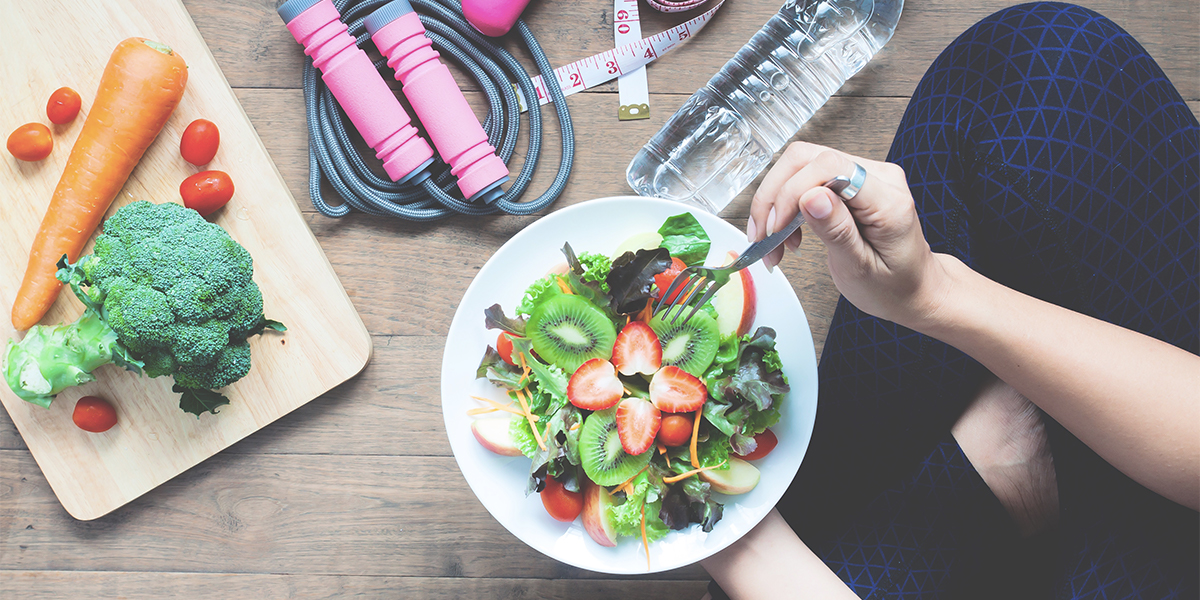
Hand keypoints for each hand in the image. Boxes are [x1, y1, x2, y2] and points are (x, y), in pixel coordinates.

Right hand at [748, 141, 951, 328]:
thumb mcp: (861, 269)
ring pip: (801, 165)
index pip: (830, 167)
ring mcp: (866, 174)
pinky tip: (785, 233)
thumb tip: (810, 197)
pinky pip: (807, 177)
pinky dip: (786, 204)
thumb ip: (837, 231)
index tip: (776, 229)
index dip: (792, 192)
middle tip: (764, 236)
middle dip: (775, 196)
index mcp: (888, 201)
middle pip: (807, 158)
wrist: (914, 289)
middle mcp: (879, 177)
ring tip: (773, 242)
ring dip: (776, 201)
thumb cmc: (893, 286)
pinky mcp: (852, 180)